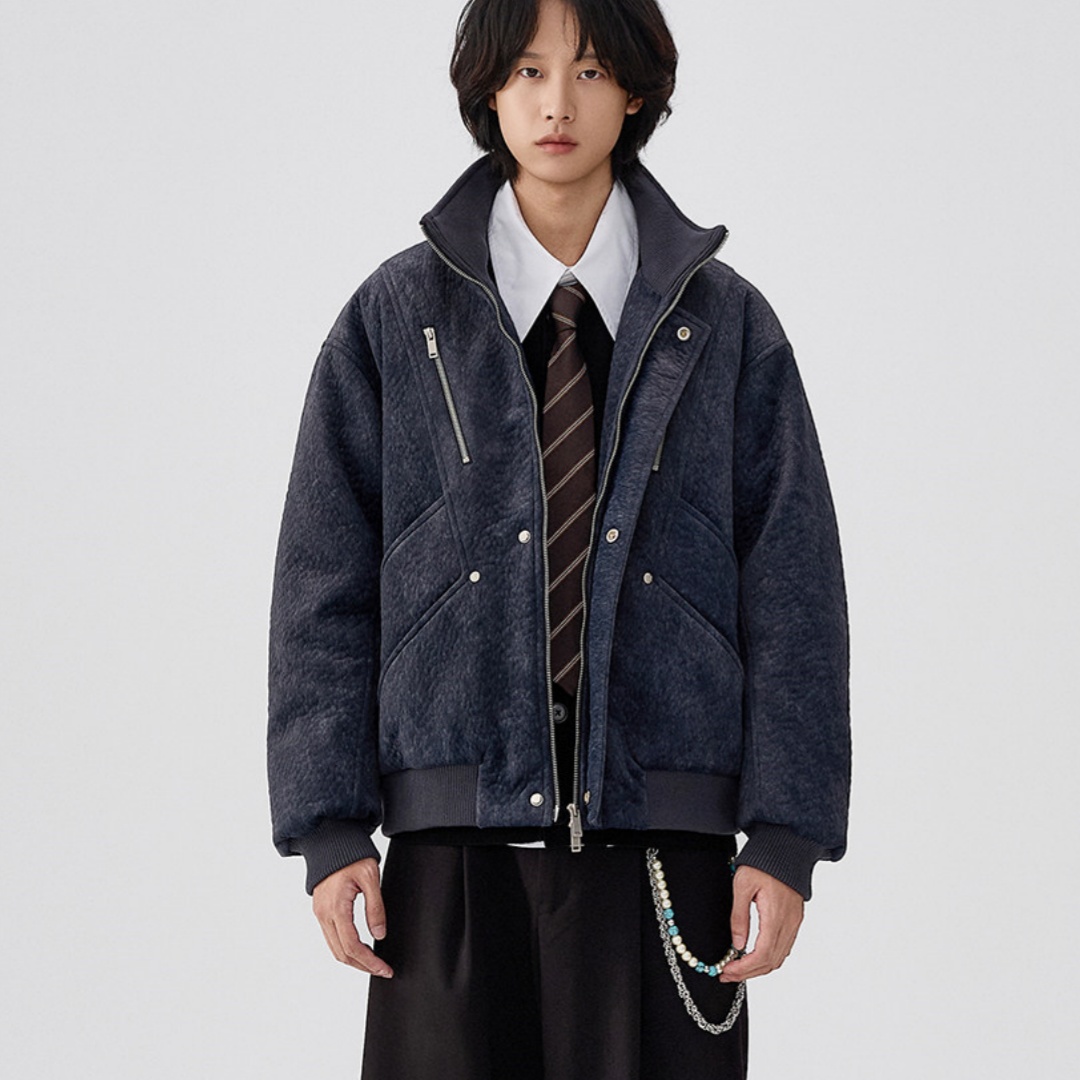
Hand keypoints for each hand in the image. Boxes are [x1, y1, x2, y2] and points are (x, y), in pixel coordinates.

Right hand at [311, 857, 393, 977]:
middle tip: (383, 970)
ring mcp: (320, 913)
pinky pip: (331, 938)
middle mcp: (324, 914)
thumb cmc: (351, 854)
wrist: (331, 841)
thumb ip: (375, 907)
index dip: (370, 962)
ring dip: (354, 960)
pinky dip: (345, 948)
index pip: (352, 946)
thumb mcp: (370, 877)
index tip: (385, 968)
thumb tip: (380, 934)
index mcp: (336, 907)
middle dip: (363, 966)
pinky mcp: (321, 911)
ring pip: (335, 949)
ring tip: (373, 963)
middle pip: (342, 954)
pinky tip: (360, 948)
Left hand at [719, 865, 803, 982]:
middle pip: (771, 961)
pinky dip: (769, 957)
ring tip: (738, 968)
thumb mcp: (742, 885)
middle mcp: (788, 923)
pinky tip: (754, 955)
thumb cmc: (762, 862)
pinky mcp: (795, 919)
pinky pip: (784, 947)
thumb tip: (738, 945)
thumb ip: (739, 916)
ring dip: (759, 967)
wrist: (786, 848)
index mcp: (775, 916)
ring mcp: (794, 922)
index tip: (727, 971)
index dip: (745, 969)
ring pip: (779, 957)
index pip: (762, 955)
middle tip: (727, 974)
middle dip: (749, 973)